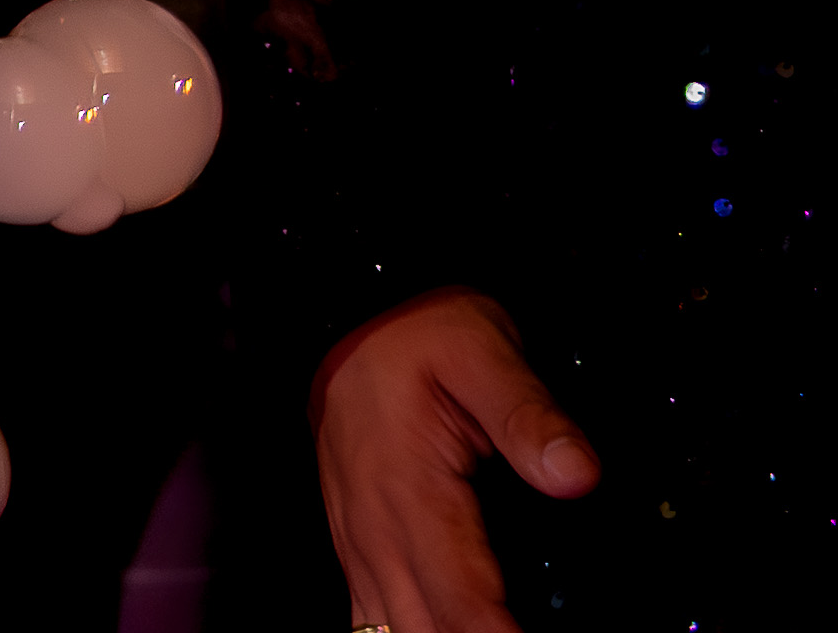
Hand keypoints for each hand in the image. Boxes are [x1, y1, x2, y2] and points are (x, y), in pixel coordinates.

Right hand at [314, 289, 597, 632]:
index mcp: (408, 490)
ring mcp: (361, 546)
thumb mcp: (481, 352)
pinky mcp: (359, 551)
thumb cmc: (418, 338)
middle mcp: (376, 530)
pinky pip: (369, 622)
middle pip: (425, 631)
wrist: (351, 327)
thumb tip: (578, 475)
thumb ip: (529, 413)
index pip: (461, 596)